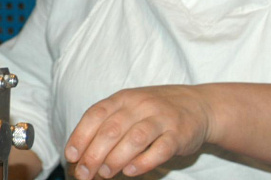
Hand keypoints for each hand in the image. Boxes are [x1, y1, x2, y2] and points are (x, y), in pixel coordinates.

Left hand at [64, 85, 215, 178]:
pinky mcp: (179, 134)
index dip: (80, 136)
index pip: (95, 115)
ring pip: (134, 139)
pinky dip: (143, 162)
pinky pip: (160, 149)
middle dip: (94, 154)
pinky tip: (130, 171)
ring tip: (105, 173)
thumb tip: (80, 154)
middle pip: (111, 130)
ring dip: (115, 159)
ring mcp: (162, 119)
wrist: (199, 105)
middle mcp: (141, 105)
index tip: (71, 156)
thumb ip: (107, 125)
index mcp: (123, 98)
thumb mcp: (129, 108)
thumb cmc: (154, 111)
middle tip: (85, 173)